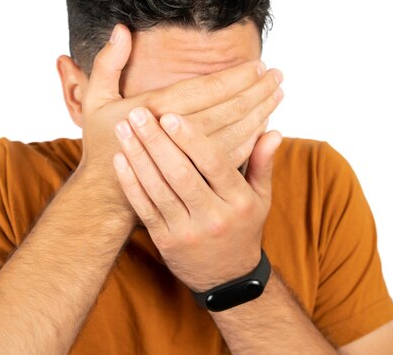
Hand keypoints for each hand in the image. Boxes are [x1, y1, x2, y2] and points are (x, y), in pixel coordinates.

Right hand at [77, 23, 281, 208]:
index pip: (207, 89)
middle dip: (255, 92)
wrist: (106, 195)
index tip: (257, 65)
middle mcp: (176, 135)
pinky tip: (264, 126)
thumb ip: (107, 64)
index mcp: (156, 110)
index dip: (235, 77)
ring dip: (259, 113)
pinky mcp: (197, 177)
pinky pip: (232, 156)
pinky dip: (251, 140)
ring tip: (277, 96)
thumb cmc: (102, 143)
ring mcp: (190, 159)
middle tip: (277, 76)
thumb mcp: (95, 100)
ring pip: (235, 133)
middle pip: (228, 110)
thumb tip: (121, 29)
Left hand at [112, 107, 282, 291]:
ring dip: (137, 156)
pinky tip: (119, 158)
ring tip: (123, 128)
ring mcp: (187, 231)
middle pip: (181, 174)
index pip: (214, 164)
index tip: (171, 115)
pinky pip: (144, 208)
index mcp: (239, 201)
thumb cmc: (243, 227)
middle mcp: (213, 217)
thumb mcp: (260, 198)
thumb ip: (263, 163)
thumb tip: (273, 131)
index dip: (190, 140)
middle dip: (156, 141)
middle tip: (138, 113)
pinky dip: (130, 183)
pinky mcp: (165, 241)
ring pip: (158, 189)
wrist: (227, 279)